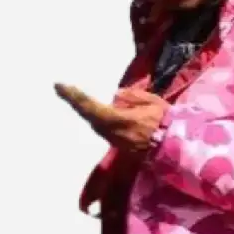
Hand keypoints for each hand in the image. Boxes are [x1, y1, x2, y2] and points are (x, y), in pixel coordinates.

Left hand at [54, 83, 168, 153]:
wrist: (174, 146)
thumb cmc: (165, 122)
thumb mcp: (152, 102)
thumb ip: (133, 97)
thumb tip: (116, 95)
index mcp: (118, 120)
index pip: (89, 107)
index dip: (73, 96)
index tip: (59, 85)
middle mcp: (112, 133)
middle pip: (89, 117)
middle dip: (78, 104)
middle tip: (67, 90)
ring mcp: (116, 142)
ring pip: (96, 125)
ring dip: (89, 113)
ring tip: (82, 100)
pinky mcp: (121, 147)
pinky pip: (105, 131)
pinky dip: (99, 121)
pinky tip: (102, 114)